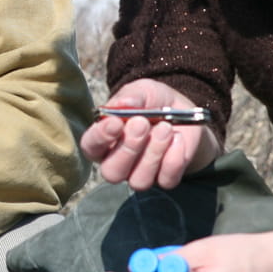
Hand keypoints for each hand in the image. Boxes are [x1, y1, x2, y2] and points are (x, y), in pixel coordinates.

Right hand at [82, 79, 219, 190]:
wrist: (182, 110)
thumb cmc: (152, 102)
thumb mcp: (142, 91)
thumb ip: (131, 97)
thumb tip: (124, 104)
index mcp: (102, 139)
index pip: (91, 146)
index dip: (100, 137)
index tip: (115, 122)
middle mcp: (117, 162)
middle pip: (112, 172)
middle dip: (128, 149)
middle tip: (142, 124)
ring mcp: (140, 174)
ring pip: (139, 180)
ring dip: (153, 153)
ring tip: (165, 127)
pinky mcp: (164, 179)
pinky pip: (166, 180)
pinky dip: (174, 159)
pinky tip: (177, 139)